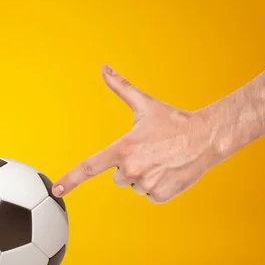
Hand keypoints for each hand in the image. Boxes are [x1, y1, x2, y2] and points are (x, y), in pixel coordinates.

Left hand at [52, 65, 217, 203]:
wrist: (208, 137)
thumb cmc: (173, 121)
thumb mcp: (144, 104)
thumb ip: (121, 88)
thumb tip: (105, 68)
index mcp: (123, 149)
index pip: (89, 167)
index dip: (71, 179)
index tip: (57, 190)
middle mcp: (132, 169)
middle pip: (118, 176)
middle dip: (130, 167)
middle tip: (150, 152)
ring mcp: (147, 184)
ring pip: (135, 186)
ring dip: (145, 176)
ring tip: (162, 160)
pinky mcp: (161, 195)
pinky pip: (150, 195)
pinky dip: (158, 186)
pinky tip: (170, 171)